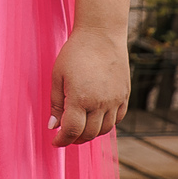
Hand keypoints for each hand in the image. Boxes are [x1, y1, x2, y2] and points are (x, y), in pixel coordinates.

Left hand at [49, 24, 129, 146]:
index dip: (62, 140)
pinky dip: (106, 124)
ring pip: (104, 130)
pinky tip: (96, 119)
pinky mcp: (124, 96)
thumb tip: (53, 125)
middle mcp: (100, 103)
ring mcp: (114, 101)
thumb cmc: (75, 52)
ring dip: (91, 134)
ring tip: (80, 128)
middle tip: (66, 136)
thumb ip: (56, 102)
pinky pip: (117, 119)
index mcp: (80, 98)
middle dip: (75, 139)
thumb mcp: (58, 75)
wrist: (101, 35)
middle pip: (88, 134)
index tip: (55, 142)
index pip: (72, 131)